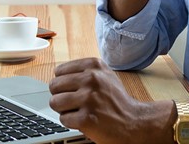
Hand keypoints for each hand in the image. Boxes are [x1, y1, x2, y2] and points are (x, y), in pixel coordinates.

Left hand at [49, 58, 175, 143]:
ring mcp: (89, 98)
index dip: (64, 84)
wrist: (134, 122)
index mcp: (94, 66)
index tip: (73, 90)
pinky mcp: (86, 118)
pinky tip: (84, 121)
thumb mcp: (104, 75)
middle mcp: (91, 79)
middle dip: (61, 96)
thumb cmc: (117, 100)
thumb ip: (83, 71)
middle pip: (54, 86)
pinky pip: (63, 119)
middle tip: (75, 103)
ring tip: (79, 111)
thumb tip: (57, 74)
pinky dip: (71, 122)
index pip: (59, 71)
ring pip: (55, 102)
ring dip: (64, 110)